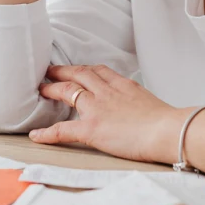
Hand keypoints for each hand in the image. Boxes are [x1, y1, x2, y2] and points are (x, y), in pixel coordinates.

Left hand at [29, 65, 187, 163]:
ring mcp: (97, 108)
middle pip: (79, 74)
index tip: (78, 69)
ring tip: (41, 89)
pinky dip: (47, 133)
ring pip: (67, 91)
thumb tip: (139, 109)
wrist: (168, 130)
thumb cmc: (167, 122)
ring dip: (52, 89)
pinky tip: (36, 135)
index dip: (85, 69)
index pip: (100, 71)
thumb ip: (138, 100)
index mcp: (123, 85)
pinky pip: (63, 129)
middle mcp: (107, 91)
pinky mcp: (91, 128)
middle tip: (50, 70)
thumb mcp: (151, 101)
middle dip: (62, 71)